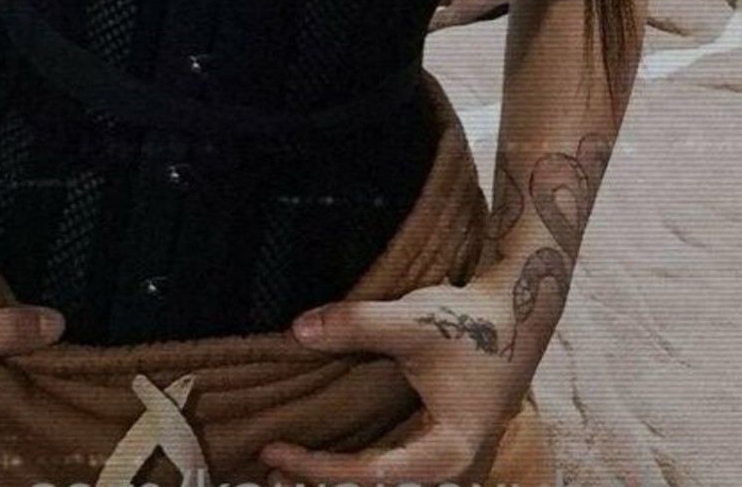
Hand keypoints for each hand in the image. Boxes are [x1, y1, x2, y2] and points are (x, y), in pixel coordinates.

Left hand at [258, 278, 536, 486]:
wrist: (516, 315)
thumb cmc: (472, 322)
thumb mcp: (413, 322)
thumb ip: (356, 325)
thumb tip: (298, 331)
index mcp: (446, 455)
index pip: (369, 475)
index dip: (317, 468)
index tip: (275, 452)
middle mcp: (447, 471)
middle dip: (321, 484)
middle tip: (268, 473)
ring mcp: (443, 462)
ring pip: (382, 482)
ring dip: (336, 477)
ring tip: (284, 470)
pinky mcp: (436, 447)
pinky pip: (389, 467)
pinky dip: (353, 464)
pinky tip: (323, 453)